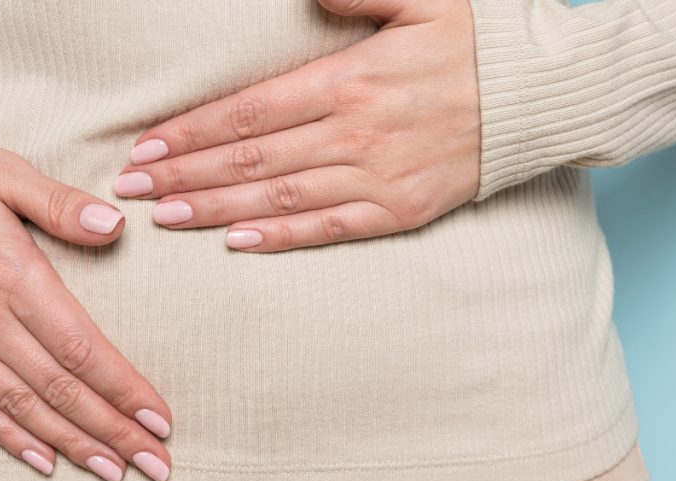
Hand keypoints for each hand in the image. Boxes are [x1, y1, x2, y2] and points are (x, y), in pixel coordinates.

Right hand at [0, 140, 172, 480]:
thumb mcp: (3, 172)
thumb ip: (61, 204)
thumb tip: (116, 225)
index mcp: (13, 275)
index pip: (83, 349)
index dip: (125, 389)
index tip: (160, 419)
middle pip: (61, 391)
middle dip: (113, 431)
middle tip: (155, 463)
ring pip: (22, 409)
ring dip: (72, 445)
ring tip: (113, 470)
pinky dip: (9, 438)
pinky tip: (44, 462)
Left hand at [114, 0, 479, 250]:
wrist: (542, 96)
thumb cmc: (476, 39)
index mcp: (350, 80)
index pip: (249, 111)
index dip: (192, 132)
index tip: (148, 146)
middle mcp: (354, 133)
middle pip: (250, 160)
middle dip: (185, 175)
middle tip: (133, 188)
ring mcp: (376, 177)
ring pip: (279, 199)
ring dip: (216, 211)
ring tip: (166, 217)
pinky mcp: (401, 210)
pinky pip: (331, 230)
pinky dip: (282, 240)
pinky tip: (238, 245)